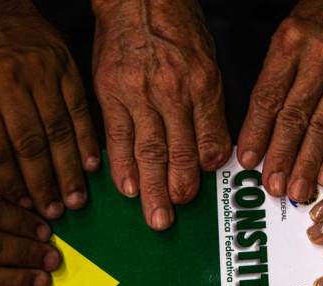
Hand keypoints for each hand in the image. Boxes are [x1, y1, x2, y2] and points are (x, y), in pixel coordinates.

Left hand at [0, 0, 98, 218]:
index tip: (23, 207)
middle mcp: (8, 83)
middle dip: (44, 185)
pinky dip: (87, 140)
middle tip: (55, 212)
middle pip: (30, 146)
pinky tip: (91, 164)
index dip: (11, 185)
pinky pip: (79, 109)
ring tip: (75, 198)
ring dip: (69, 171)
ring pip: (58, 132)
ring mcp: (40, 73)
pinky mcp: (64, 66)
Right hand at [92, 0, 230, 229]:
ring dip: (150, 189)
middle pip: (177, 153)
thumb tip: (212, 154)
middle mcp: (172, 91)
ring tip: (153, 216)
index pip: (208, 139)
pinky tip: (126, 188)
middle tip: (172, 221)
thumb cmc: (175, 27)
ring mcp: (138, 93)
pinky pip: (115, 136)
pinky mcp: (110, 92)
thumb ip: (210, 107)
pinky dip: (120, 166)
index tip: (200, 193)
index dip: (204, 170)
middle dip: (176, 191)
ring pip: (147, 151)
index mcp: (201, 83)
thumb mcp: (207, 60)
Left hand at [238, 0, 322, 201]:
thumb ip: (273, 77)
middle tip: (272, 186)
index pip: (268, 96)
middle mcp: (321, 56)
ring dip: (308, 163)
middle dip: (281, 156)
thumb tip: (256, 130)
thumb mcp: (288, 34)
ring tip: (296, 190)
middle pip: (295, 116)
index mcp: (291, 41)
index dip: (256, 133)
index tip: (247, 161)